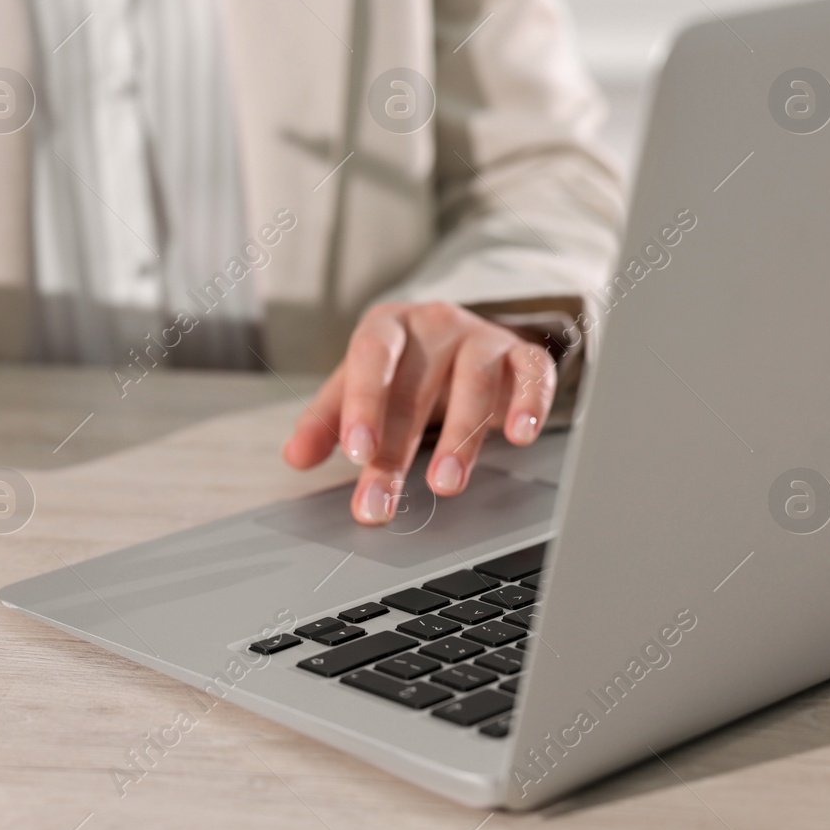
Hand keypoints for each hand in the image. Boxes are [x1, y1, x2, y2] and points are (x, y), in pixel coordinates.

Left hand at [281, 301, 556, 525]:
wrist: (462, 335)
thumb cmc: (403, 366)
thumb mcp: (360, 385)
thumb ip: (327, 419)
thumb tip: (295, 455)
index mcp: (387, 327)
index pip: (371, 357)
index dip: (364, 403)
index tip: (357, 452)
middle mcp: (434, 324)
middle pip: (416, 387)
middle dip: (397, 452)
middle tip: (380, 505)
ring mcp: (481, 336)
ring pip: (475, 381)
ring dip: (460, 437)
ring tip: (444, 485)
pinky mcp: (522, 354)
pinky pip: (534, 372)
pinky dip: (530, 402)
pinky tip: (520, 435)